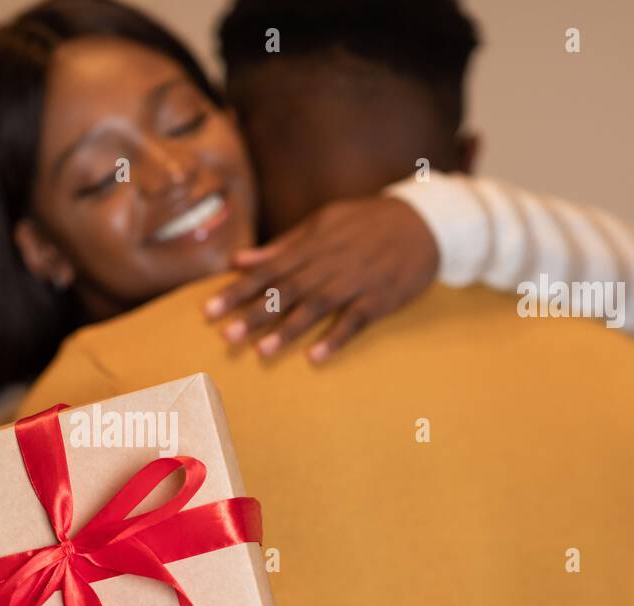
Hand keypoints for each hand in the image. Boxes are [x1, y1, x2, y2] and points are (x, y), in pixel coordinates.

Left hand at [203, 196, 438, 362]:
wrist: (424, 221)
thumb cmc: (366, 223)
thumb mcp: (323, 223)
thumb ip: (281, 246)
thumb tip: (239, 261)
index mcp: (311, 246)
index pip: (267, 270)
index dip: (237, 290)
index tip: (209, 310)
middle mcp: (329, 264)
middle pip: (286, 291)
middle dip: (255, 313)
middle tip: (226, 336)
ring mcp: (355, 282)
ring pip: (316, 307)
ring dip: (288, 330)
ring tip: (262, 351)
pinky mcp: (380, 299)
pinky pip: (355, 321)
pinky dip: (335, 338)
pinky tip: (315, 357)